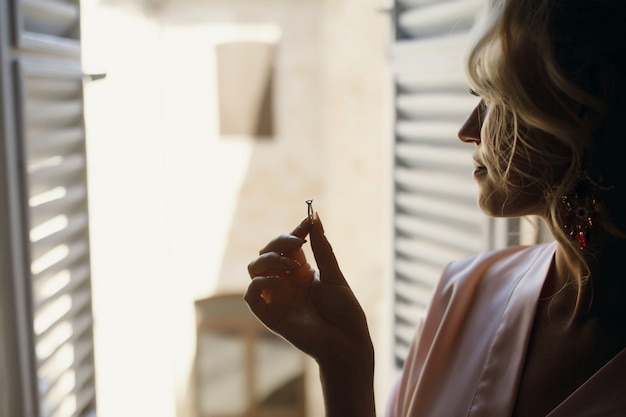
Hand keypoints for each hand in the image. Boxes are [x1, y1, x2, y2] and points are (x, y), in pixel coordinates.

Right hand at [245, 213, 372, 366]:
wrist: (347, 342)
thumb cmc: (344, 311)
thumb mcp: (334, 275)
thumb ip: (322, 248)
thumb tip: (314, 218)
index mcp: (301, 271)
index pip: (288, 245)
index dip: (294, 232)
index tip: (306, 223)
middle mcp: (285, 282)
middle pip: (268, 252)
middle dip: (280, 242)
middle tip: (299, 243)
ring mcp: (276, 297)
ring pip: (255, 268)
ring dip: (270, 260)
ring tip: (293, 266)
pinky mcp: (269, 315)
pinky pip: (252, 294)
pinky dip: (261, 282)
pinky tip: (279, 281)